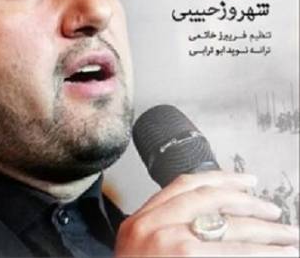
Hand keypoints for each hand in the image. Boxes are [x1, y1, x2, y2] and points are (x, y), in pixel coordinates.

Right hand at [115, 171, 298, 256]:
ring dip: (264, 231)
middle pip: (210, 200)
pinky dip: (260, 254)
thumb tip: (216, 218)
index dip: (221, 178)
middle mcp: (153, 226)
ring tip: (288, 236)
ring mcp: (170, 245)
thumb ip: (169, 227)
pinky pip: (233, 253)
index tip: (246, 181)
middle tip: (273, 209)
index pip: (186, 184)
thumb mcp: (143, 247)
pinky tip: (279, 255)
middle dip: (248, 202)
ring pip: (227, 226)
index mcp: (142, 219)